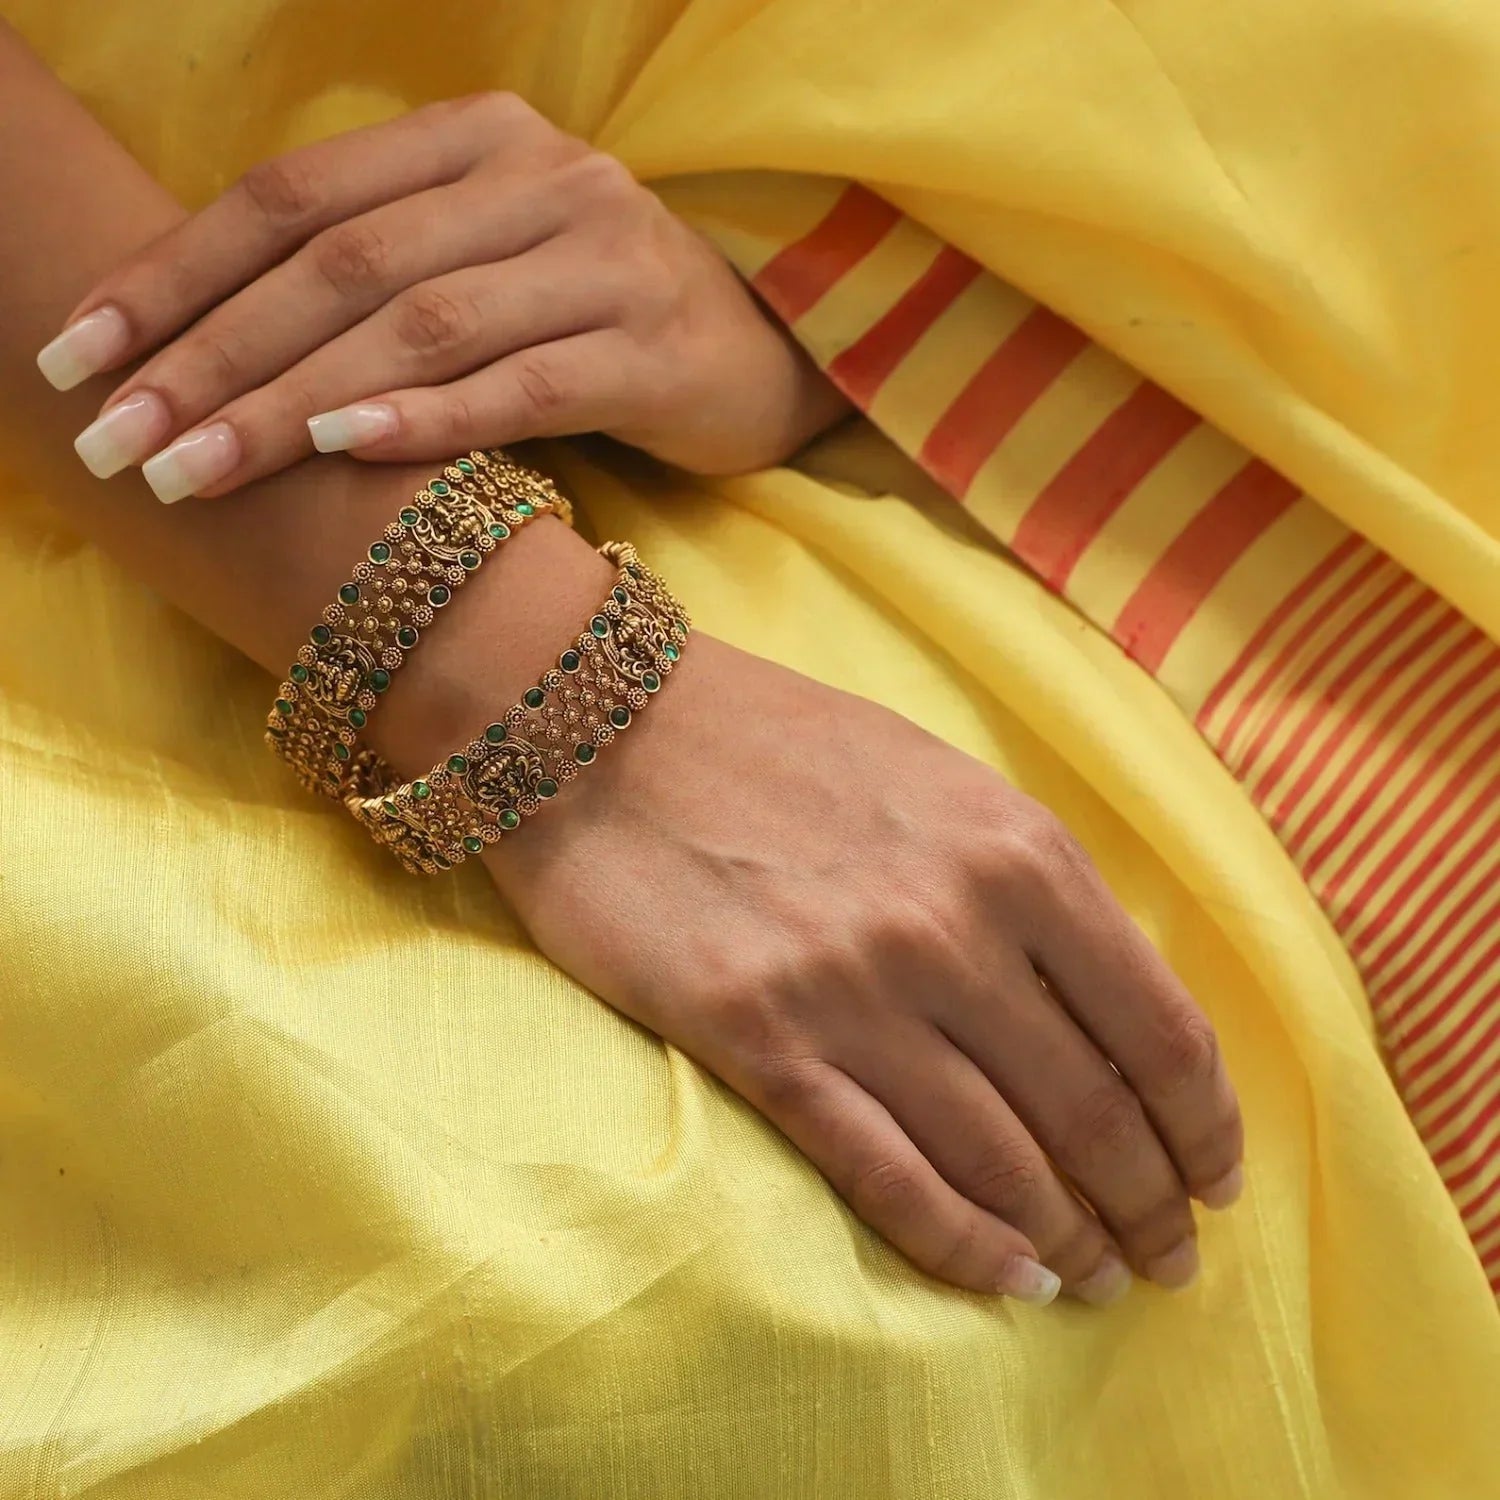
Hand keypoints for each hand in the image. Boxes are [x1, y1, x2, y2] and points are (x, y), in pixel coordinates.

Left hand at [43, 92, 851, 501]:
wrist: (771, 354)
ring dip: (294, 402)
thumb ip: (378, 275)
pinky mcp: (655, 346)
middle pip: (343, 263)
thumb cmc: (600, 319)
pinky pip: (525, 382)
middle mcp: (539, 176)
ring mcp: (605, 255)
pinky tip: (350, 451)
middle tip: (120, 440)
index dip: (176, 273)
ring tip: (199, 470)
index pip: (295, 194)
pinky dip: (430, 415)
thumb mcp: (488, 266)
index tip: (80, 355)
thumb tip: (208, 349)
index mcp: (476, 139)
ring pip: (421, 325)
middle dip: (212, 355)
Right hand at [485, 636, 1244, 1306]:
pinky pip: (888, 1177)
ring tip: (1093, 1280)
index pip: (1160, 1030)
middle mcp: (954, 928)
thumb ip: (1030, 880)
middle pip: (1096, 1113)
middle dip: (1150, 1207)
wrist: (607, 727)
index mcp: (1017, 852)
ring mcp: (855, 991)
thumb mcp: (940, 779)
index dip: (1207, 1129)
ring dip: (1069, 1241)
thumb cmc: (781, 743)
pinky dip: (963, 1246)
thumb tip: (1106, 1003)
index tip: (1217, 1181)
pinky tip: (1006, 1281)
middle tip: (1167, 1261)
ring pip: (1004, 1160)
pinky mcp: (762, 1041)